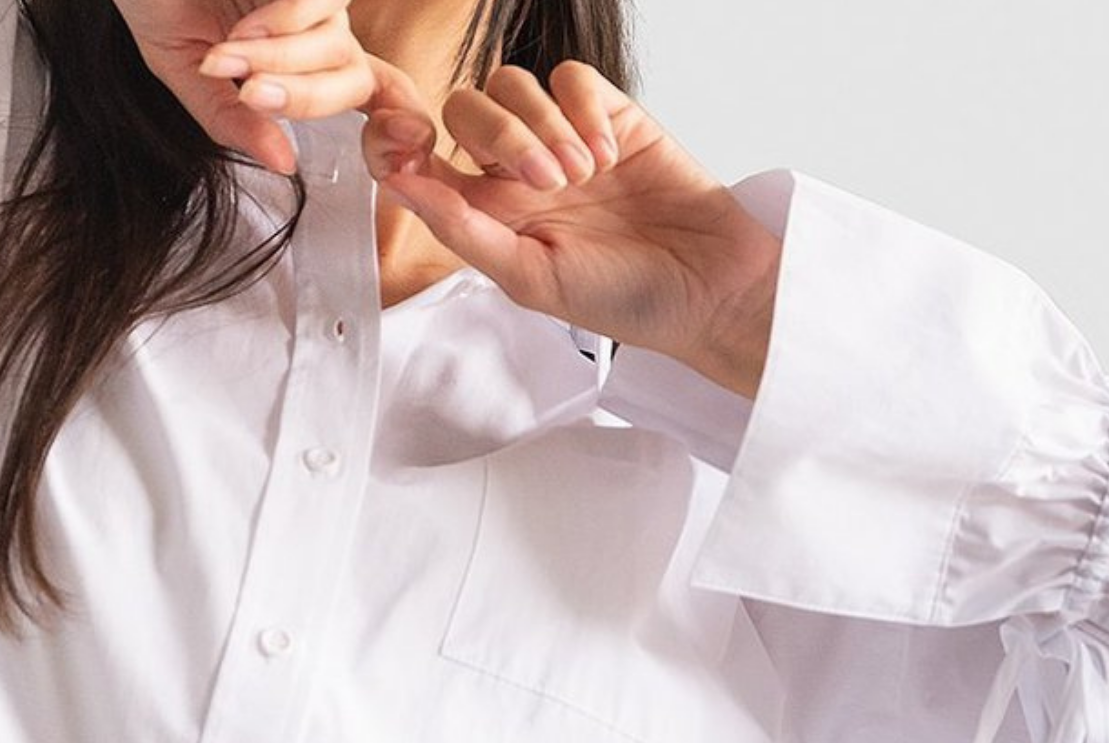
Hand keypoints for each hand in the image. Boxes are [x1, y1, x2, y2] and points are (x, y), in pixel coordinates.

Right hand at [112, 0, 381, 174]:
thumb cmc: (157, 2)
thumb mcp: (186, 73)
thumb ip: (231, 119)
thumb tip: (282, 163)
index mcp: (300, 62)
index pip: (375, 95)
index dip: (402, 123)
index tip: (405, 156)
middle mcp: (319, 28)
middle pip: (354, 81)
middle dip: (303, 98)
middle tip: (248, 92)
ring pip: (335, 44)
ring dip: (277, 60)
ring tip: (224, 54)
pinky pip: (319, 3)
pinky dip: (284, 22)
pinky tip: (245, 28)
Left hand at [361, 62, 783, 398]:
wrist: (708, 289)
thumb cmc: (623, 299)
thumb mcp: (530, 279)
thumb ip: (462, 229)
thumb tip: (400, 185)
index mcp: (487, 212)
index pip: (420, 158)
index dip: (400, 140)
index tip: (407, 144)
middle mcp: (516, 171)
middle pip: (464, 108)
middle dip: (497, 136)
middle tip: (545, 183)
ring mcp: (563, 138)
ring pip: (513, 84)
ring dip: (540, 125)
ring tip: (581, 176)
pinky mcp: (610, 116)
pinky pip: (571, 78)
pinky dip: (582, 110)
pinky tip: (607, 155)